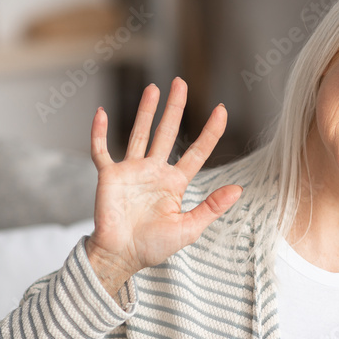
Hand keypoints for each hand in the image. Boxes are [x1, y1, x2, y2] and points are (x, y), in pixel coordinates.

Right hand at [85, 77, 241, 295]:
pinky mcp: (109, 176)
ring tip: (153, 87)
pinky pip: (102, 150)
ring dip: (146, 111)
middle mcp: (154, 171)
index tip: (222, 110)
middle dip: (175, 108)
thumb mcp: (189, 228)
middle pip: (167, 132)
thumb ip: (211, 207)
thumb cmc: (154, 246)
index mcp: (175, 183)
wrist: (121, 256)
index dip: (210, 132)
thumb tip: (238, 190)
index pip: (197, 152)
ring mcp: (131, 171)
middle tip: (181, 83)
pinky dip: (100, 133)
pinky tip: (101, 113)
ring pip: (140, 133)